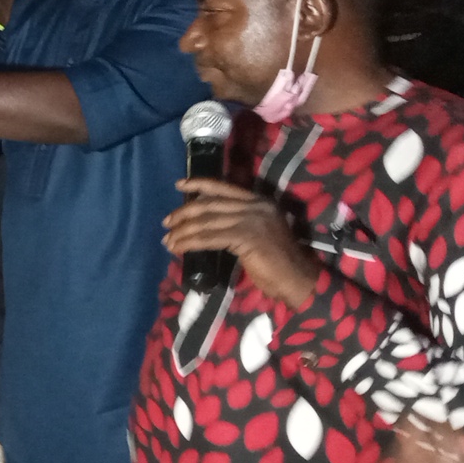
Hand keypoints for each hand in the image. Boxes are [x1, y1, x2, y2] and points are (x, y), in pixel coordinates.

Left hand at [163, 178, 319, 306]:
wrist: (297, 278)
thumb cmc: (276, 262)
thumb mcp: (257, 233)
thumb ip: (237, 222)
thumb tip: (206, 221)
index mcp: (259, 201)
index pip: (223, 187)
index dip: (199, 184)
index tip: (179, 184)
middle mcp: (256, 206)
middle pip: (210, 204)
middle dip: (184, 212)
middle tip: (166, 223)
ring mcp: (252, 220)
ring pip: (206, 221)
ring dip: (182, 231)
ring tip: (168, 240)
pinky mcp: (246, 236)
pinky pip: (209, 238)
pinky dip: (190, 243)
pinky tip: (178, 248)